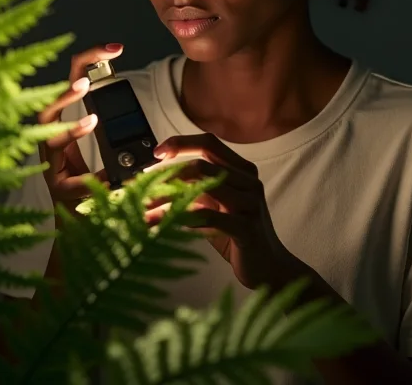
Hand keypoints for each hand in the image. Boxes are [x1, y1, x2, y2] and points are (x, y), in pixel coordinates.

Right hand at [37, 43, 122, 213]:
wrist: (84, 229)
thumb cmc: (97, 186)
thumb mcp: (115, 157)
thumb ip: (126, 143)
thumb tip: (153, 141)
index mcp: (67, 121)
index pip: (74, 81)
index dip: (91, 60)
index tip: (116, 48)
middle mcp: (52, 138)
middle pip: (50, 102)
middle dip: (67, 89)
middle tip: (86, 81)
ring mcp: (49, 163)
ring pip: (48, 134)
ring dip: (69, 125)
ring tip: (92, 119)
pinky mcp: (56, 188)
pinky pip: (65, 178)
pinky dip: (83, 176)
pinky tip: (100, 172)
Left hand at [145, 133, 301, 290]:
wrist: (270, 267)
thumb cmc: (236, 234)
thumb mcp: (216, 205)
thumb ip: (197, 187)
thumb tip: (157, 176)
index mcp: (242, 170)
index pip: (209, 143)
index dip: (181, 143)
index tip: (156, 152)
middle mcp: (248, 181)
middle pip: (202, 164)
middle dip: (167, 174)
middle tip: (142, 188)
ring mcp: (250, 203)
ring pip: (203, 188)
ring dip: (168, 199)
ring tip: (145, 211)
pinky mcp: (247, 229)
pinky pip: (210, 218)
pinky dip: (183, 219)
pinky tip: (166, 227)